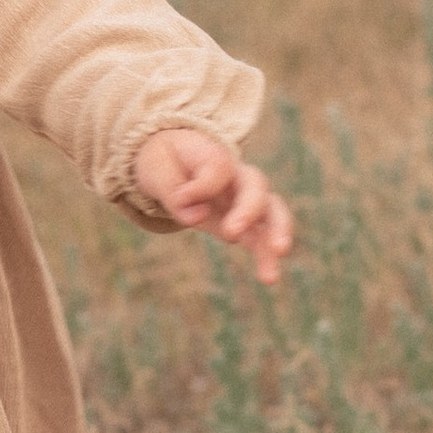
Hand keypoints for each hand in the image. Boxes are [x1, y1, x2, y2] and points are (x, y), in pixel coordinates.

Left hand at [132, 129, 295, 281]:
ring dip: (274, 233)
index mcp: (214, 154)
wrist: (173, 163)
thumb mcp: (156, 168)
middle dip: (247, 210)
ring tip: (276, 257)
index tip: (180, 198)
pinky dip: (267, 256)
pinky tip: (269, 278)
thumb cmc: (165, 162)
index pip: (219, 166)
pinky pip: (262, 237)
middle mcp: (236, 175)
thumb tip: (197, 217)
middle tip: (230, 234)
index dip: (202, 185)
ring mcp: (244, 198)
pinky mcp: (245, 222)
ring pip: (271, 210)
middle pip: (256, 185)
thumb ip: (172, 190)